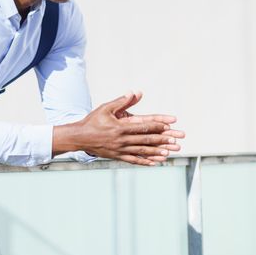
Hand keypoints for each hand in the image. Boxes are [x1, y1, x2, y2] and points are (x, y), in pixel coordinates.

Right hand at [53, 91, 184, 165]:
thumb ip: (121, 101)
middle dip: (162, 141)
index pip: (143, 127)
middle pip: (146, 141)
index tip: (170, 126)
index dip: (158, 126)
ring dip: (157, 152)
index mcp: (120, 127)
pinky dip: (146, 161)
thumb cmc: (92, 121)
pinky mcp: (118, 156)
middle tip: (176, 141)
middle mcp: (122, 140)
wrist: (79, 137)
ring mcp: (120, 150)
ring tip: (169, 153)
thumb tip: (135, 92)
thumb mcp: (105, 108)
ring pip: (142, 152)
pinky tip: (156, 162)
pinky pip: (134, 160)